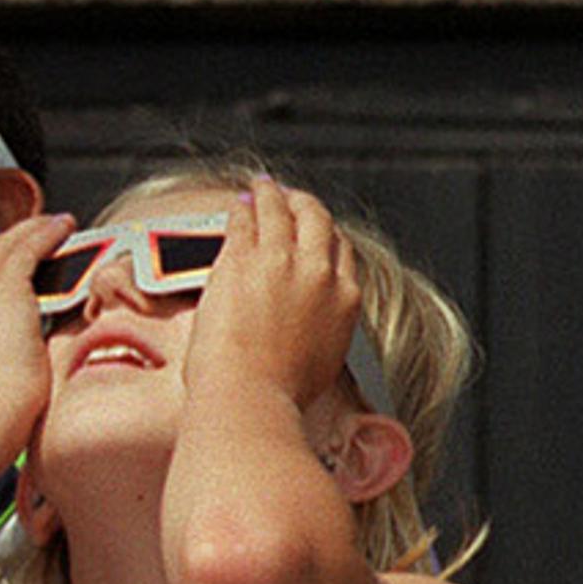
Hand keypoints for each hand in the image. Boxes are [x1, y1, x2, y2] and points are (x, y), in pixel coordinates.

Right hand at [0, 211, 75, 449]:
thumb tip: (1, 361)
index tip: (12, 267)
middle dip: (7, 244)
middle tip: (36, 238)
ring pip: (0, 247)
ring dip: (29, 232)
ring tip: (54, 227)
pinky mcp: (0, 288)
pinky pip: (25, 246)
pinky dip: (45, 233)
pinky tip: (64, 228)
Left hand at [188, 177, 362, 408]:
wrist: (251, 396)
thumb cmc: (278, 394)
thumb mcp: (322, 362)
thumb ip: (322, 334)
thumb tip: (312, 337)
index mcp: (345, 299)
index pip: (341, 253)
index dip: (326, 236)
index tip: (315, 232)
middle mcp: (321, 273)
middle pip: (318, 222)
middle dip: (305, 206)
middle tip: (291, 197)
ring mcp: (282, 262)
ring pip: (281, 212)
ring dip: (271, 195)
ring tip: (262, 187)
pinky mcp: (243, 260)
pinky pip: (245, 221)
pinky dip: (243, 209)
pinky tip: (237, 204)